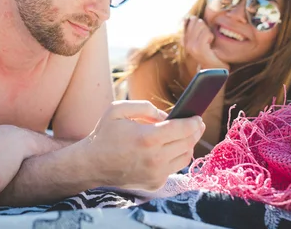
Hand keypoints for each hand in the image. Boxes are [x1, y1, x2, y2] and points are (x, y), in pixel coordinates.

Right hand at [85, 100, 205, 190]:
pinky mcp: (155, 183)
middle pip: (187, 143)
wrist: (92, 164)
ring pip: (185, 157)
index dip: (193, 122)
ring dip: (187, 145)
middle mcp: (155, 159)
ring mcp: (156, 174)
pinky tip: (169, 149)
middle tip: (197, 124)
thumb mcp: (118, 109)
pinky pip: (173, 168)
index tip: (198, 117)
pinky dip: (174, 157)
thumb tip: (167, 116)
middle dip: (195, 132)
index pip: (182, 129)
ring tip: (185, 136)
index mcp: (147, 138)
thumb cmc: (105, 133)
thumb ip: (145, 107)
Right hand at [183, 16, 228, 69]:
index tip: (202, 31)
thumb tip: (192, 16)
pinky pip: (206, 34)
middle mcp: (185, 42)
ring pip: (201, 26)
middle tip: (206, 38)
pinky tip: (210, 43)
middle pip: (194, 21)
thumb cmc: (210, 52)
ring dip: (208, 32)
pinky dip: (211, 37)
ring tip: (208, 42)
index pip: (186, 20)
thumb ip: (196, 29)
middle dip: (203, 26)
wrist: (214, 69)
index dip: (196, 21)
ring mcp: (190, 46)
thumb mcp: (200, 39)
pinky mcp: (198, 49)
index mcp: (183, 39)